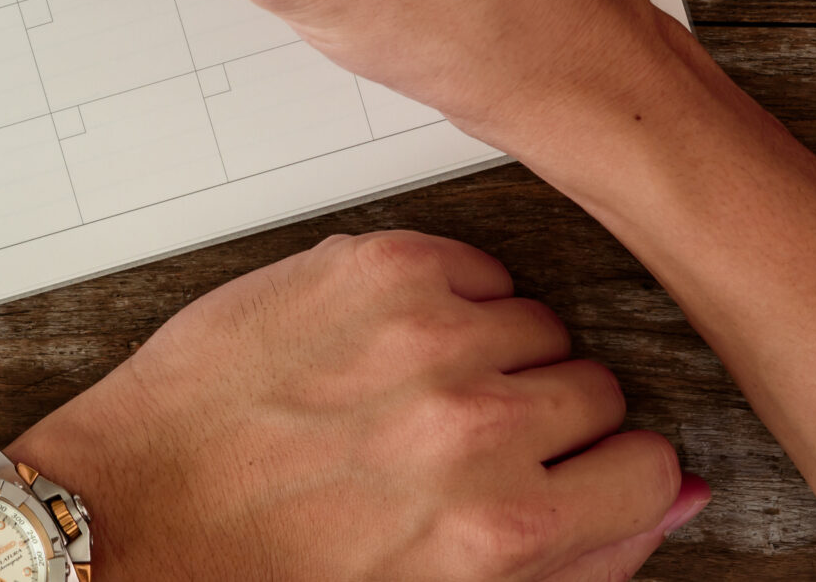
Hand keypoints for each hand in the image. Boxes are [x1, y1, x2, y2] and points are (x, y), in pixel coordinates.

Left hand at [11, 231, 704, 581]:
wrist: (136, 516)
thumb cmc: (272, 574)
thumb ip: (579, 560)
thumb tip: (679, 495)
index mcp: (499, 530)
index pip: (650, 469)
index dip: (610, 477)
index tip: (573, 477)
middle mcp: (469, 426)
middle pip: (597, 389)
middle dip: (550, 419)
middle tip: (468, 447)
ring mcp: (418, 334)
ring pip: (537, 321)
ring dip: (495, 354)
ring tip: (416, 398)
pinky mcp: (366, 266)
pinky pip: (473, 264)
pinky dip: (447, 298)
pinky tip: (389, 347)